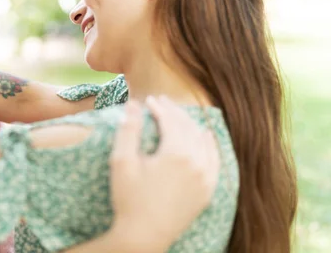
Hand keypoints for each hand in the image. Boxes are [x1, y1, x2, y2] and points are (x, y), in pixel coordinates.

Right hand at [108, 96, 219, 251]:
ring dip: (191, 125)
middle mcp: (197, 164)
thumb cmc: (129, 199)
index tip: (149, 100)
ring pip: (203, 142)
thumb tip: (134, 104)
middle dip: (174, 112)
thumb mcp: (122, 161)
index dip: (160, 108)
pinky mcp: (208, 192)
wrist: (144, 236)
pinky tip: (205, 136)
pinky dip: (210, 145)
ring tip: (178, 116)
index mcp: (176, 154)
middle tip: (162, 103)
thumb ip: (129, 129)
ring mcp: (206, 179)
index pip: (171, 121)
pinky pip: (215, 161)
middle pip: (188, 128)